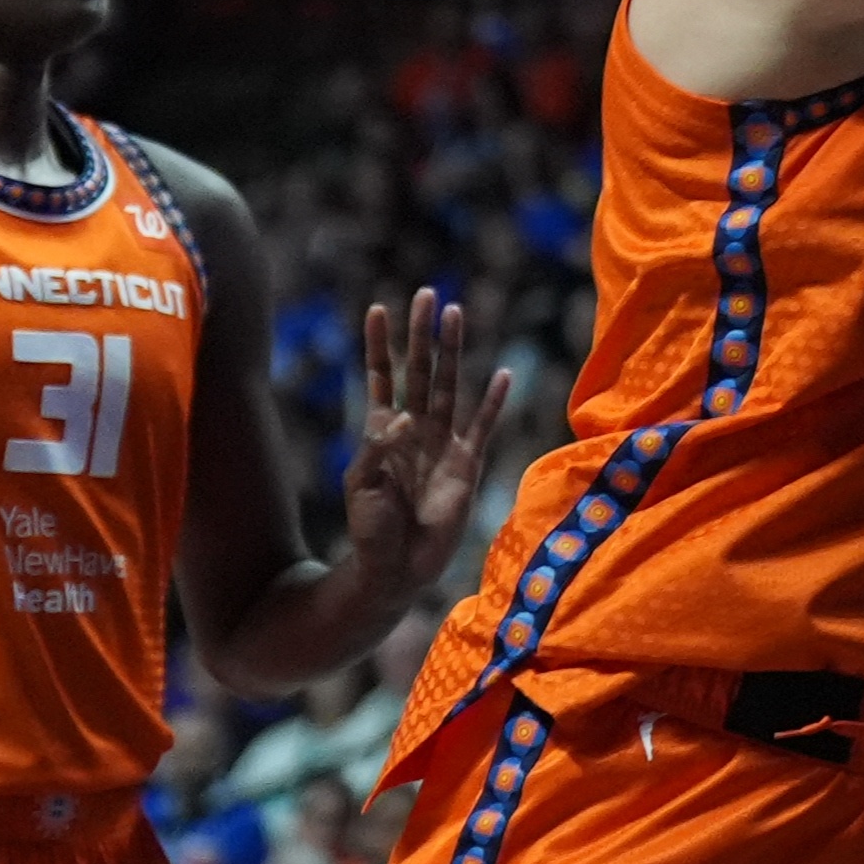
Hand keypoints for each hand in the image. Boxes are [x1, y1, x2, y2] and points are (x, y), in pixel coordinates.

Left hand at [339, 287, 517, 587]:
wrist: (395, 570)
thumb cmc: (369, 528)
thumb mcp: (360, 485)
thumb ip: (378, 447)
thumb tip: (404, 415)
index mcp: (382, 432)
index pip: (381, 378)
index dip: (379, 345)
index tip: (377, 309)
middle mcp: (414, 429)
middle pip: (420, 371)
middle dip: (422, 334)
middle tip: (427, 294)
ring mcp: (442, 444)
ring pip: (449, 386)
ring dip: (452, 352)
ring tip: (456, 315)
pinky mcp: (467, 466)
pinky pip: (482, 427)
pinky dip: (493, 402)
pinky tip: (503, 374)